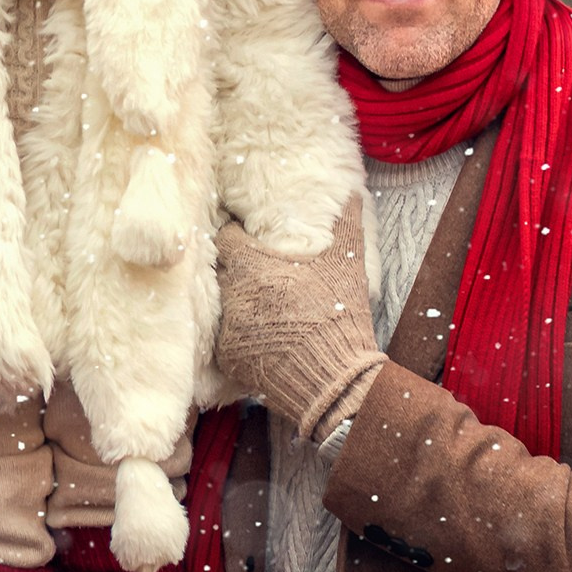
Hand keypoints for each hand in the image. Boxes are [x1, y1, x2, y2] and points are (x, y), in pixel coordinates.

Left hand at [214, 196, 382, 443]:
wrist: (334, 378)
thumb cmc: (339, 315)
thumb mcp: (346, 264)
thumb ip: (346, 222)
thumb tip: (351, 193)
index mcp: (251, 264)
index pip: (226, 238)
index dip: (239, 237)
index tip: (251, 240)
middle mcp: (231, 293)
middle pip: (220, 271)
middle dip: (234, 269)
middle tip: (258, 275)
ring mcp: (227, 326)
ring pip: (222, 304)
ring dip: (236, 301)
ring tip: (262, 306)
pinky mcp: (228, 356)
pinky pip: (225, 336)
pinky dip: (239, 333)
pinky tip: (262, 335)